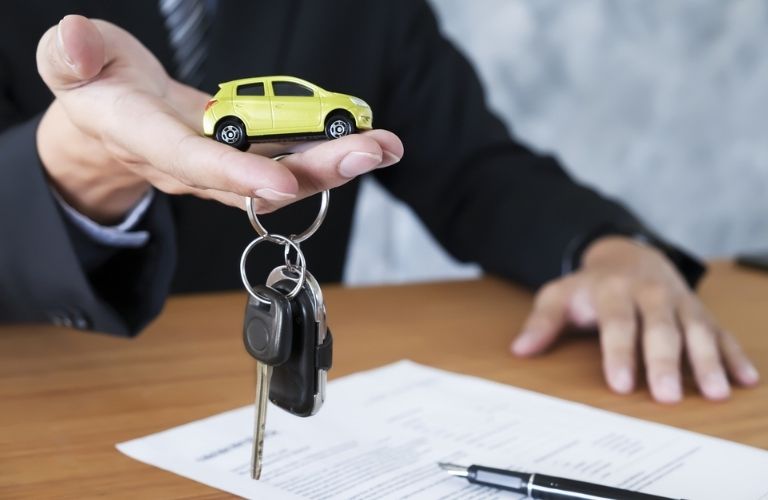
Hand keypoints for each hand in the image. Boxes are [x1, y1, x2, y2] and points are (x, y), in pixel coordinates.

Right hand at [35, 15, 401, 222]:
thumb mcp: (69, 62)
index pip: (192, 160)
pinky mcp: (243, 157)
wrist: (110, 125)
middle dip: (315, 169)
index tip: (281, 182)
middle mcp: (192, 164)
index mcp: (146, 139)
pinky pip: (286, 162)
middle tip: (369, 151)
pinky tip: (363, 140)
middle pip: (256, 177)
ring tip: (384, 146)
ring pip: (280, 175)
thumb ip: (70, 54)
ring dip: (334, 164)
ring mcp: (223, 166)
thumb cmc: (95, 86)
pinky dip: (325, 154)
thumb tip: (75, 38)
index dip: (235, 174)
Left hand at [512, 237, 758, 402]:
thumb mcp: (559, 295)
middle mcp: (651, 295)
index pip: (617, 323)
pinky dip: (734, 354)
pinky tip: (744, 378)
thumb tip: (520, 350)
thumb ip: (542, 322)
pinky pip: (720, 332)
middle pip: (660, 329)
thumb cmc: (591, 286)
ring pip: (697, 330)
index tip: (619, 384)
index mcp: (613, 291)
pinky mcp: (699, 312)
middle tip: (667, 396)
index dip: (618, 353)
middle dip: (665, 362)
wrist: (629, 256)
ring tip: (716, 391)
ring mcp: (679, 303)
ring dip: (708, 361)